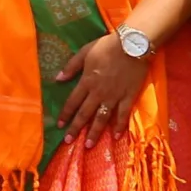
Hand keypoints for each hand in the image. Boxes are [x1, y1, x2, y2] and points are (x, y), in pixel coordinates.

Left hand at [57, 32, 151, 148]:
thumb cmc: (107, 46)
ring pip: (102, 118)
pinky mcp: (128, 97)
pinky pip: (123, 114)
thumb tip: (57, 79)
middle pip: (85, 114)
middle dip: (75, 128)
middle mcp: (98, 92)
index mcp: (87, 81)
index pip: (73, 101)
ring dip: (95, 132)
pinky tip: (116, 137)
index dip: (65, 114)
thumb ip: (71, 67)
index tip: (59, 125)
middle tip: (68, 141)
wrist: (132, 45)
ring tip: (88, 145)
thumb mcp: (84, 52)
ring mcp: (114, 96)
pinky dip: (120, 126)